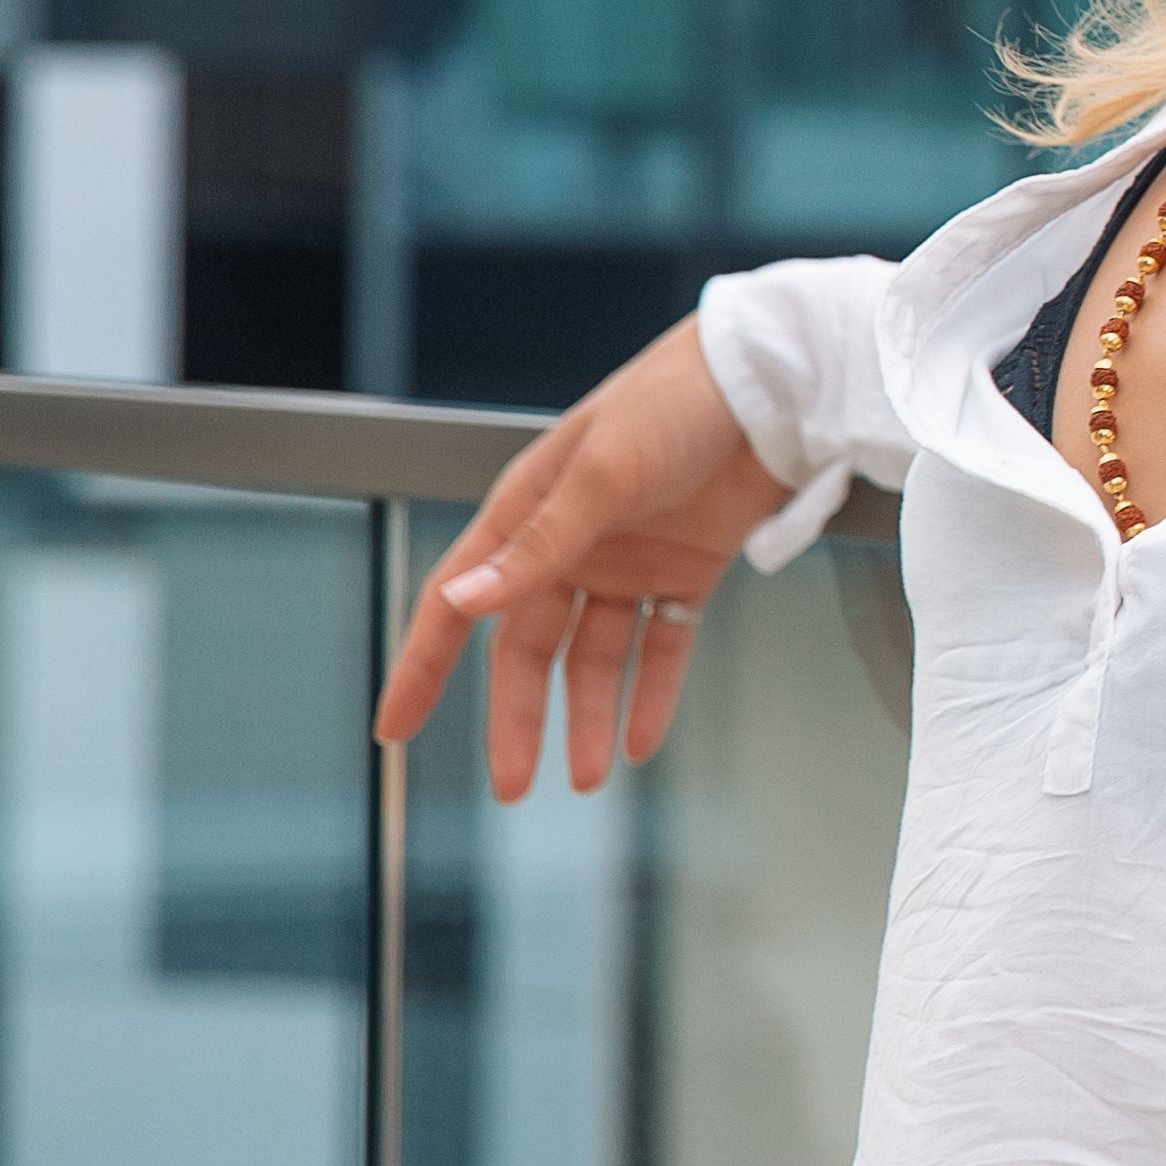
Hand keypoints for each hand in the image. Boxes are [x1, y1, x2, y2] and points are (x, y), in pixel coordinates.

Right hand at [376, 317, 806, 800]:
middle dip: (518, 717)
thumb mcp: (603, 472)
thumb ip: (539, 544)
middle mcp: (571, 543)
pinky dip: (652, 693)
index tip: (394, 728)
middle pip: (527, 648)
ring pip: (594, 658)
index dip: (422, 665)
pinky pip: (661, 645)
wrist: (772, 379)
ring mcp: (629, 560)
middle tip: (514, 786)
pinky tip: (641, 742)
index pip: (457, 602)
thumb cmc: (674, 400)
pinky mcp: (688, 569)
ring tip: (589, 779)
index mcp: (527, 512)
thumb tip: (462, 603)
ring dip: (589, 716)